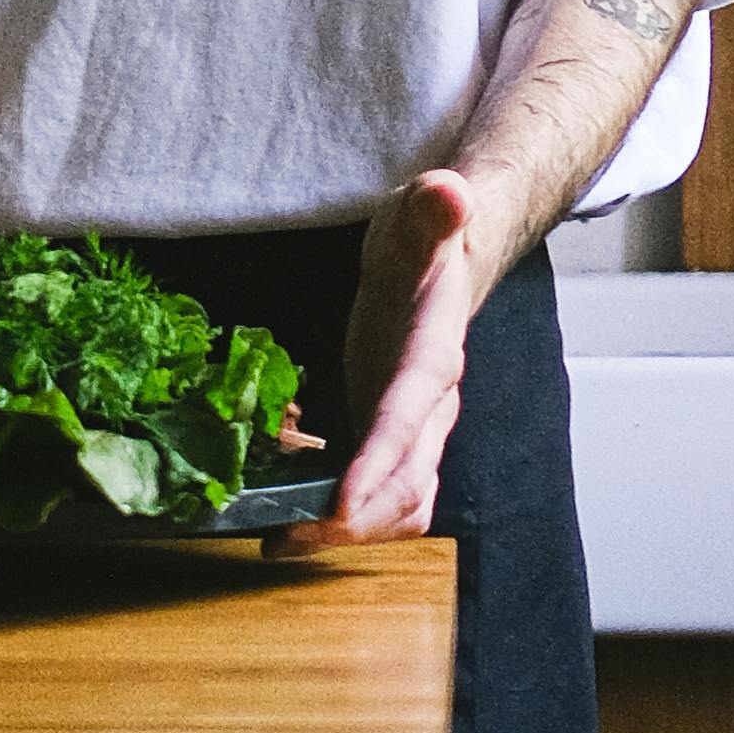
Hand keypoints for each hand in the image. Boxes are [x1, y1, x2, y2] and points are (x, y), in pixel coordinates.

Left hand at [312, 167, 488, 543]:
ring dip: (348, 534)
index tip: (342, 504)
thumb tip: (452, 192)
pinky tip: (288, 522)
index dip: (380, 461)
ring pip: (400, 504)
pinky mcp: (390, 438)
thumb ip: (435, 209)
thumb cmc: (425, 237)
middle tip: (288, 537)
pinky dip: (342, 521)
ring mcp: (413, 428)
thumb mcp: (422, 213)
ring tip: (282, 540)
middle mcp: (431, 404)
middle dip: (356, 521)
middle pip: (410, 484)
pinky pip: (378, 498)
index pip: (410, 412)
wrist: (439, 258)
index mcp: (433, 352)